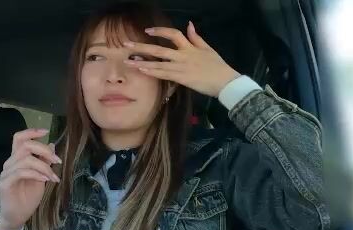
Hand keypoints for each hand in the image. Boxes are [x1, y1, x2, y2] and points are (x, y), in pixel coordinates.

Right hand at [0, 128, 61, 229]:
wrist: (17, 217)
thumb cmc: (27, 198)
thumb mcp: (41, 177)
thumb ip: (44, 162)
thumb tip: (52, 145)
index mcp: (17, 159)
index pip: (19, 138)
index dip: (32, 132)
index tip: (47, 131)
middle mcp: (10, 163)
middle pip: (25, 145)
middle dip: (44, 150)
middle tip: (57, 161)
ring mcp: (6, 173)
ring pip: (26, 159)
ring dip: (44, 166)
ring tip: (53, 177)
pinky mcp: (5, 183)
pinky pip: (21, 172)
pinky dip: (36, 174)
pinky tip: (45, 179)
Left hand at [122, 21, 239, 97]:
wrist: (225, 81)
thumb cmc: (217, 66)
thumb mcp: (208, 48)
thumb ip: (196, 37)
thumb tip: (189, 24)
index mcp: (190, 47)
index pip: (172, 34)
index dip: (159, 31)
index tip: (147, 31)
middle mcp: (183, 55)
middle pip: (159, 49)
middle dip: (141, 47)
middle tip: (126, 45)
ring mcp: (181, 67)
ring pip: (158, 63)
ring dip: (142, 62)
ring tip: (128, 62)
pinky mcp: (182, 78)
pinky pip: (164, 74)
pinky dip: (152, 72)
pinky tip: (142, 70)